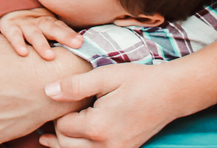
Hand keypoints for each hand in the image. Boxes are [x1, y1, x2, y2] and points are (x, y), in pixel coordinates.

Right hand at [0, 7, 82, 59]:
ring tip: (49, 56)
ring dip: (42, 45)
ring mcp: (24, 24)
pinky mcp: (9, 26)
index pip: (62, 27)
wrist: (7, 6)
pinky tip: (23, 52)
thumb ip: (59, 35)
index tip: (82, 42)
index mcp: (49, 22)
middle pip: (53, 28)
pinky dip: (17, 43)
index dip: (71, 34)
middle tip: (76, 44)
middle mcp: (38, 22)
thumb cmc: (32, 23)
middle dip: (65, 37)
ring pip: (35, 34)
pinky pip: (13, 36)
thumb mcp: (45, 26)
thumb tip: (80, 48)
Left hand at [41, 63, 178, 147]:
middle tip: (55, 113)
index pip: (62, 127)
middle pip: (66, 146)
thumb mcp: (105, 76)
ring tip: (50, 134)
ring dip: (65, 144)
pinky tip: (73, 139)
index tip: (60, 98)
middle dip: (58, 130)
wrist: (169, 93)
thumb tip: (47, 91)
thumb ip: (75, 86)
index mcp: (98, 127)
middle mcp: (106, 147)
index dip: (57, 112)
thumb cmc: (137, 80)